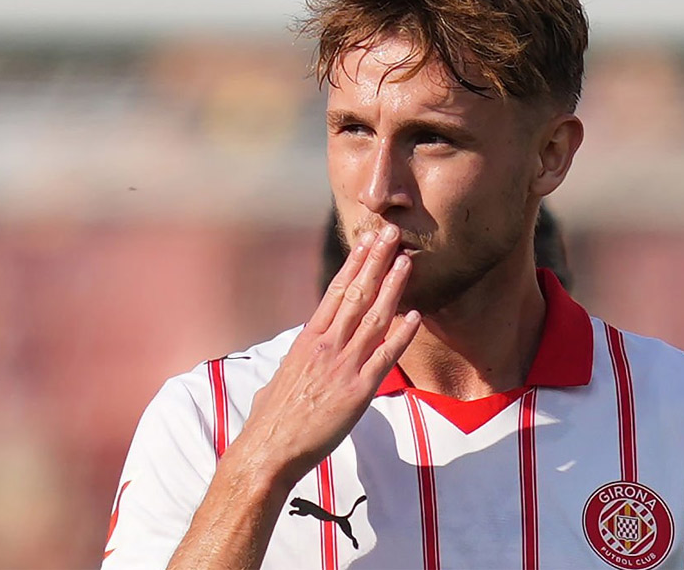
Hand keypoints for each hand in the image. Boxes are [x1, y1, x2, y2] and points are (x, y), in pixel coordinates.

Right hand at [231, 223, 420, 491]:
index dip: (354, 264)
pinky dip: (402, 335)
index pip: (335, 291)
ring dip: (392, 288)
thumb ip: (299, 360)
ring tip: (407, 262)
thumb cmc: (271, 419)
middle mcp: (326, 346)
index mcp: (307, 340)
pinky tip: (415, 315)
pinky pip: (385, 356)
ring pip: (373, 318)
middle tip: (392, 234)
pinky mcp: (358, 390)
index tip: (367, 242)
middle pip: (356, 294)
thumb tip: (302, 355)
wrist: (268, 449)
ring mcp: (343, 366)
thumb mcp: (281, 377)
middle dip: (376, 262)